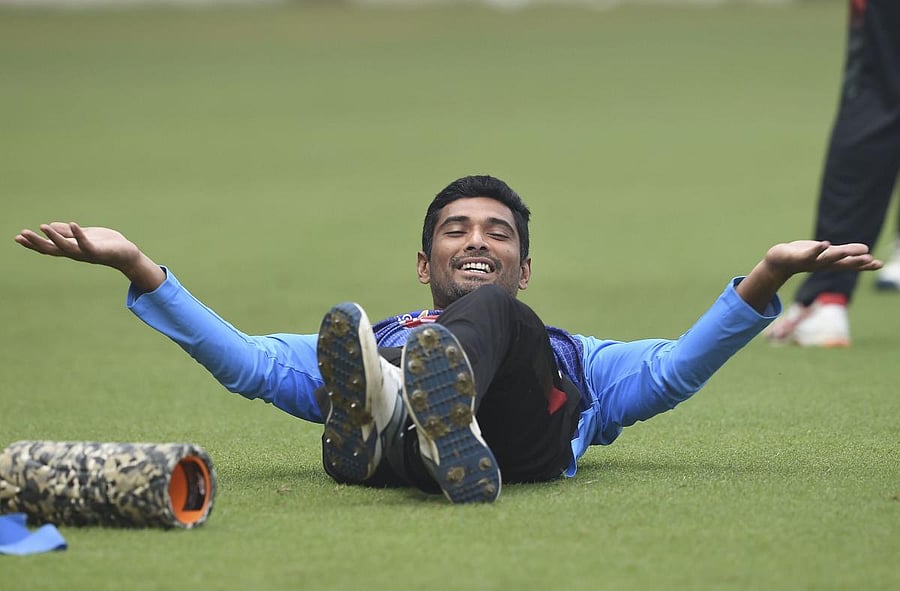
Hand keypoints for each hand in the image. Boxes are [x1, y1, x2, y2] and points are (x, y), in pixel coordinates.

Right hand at [15, 222, 140, 269]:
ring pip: (66, 248)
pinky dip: (79, 234)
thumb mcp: (84, 235)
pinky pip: (86, 244)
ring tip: (43, 226)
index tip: (17, 238)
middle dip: (36, 242)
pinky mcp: (98, 251)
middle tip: (21, 234)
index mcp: (71, 249)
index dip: (33, 243)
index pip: (48, 247)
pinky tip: (73, 224)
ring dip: (54, 237)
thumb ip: (68, 233)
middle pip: (52, 249)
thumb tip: (50, 226)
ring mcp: (86, 254)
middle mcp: (75, 253)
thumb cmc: (106, 244)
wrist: (126, 254)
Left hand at [737, 240, 881, 313]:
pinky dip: (817, 249)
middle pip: (842, 264)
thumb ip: (846, 252)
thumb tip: (867, 251)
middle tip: (871, 260)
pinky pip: (809, 253)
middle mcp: (823, 264)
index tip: (879, 264)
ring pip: (827, 259)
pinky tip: (824, 243)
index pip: (851, 265)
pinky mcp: (799, 257)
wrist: (780, 262)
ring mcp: (811, 261)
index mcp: (831, 263)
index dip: (865, 265)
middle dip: (856, 262)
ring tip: (848, 251)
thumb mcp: (828, 253)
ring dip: (838, 255)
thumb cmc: (805, 256)